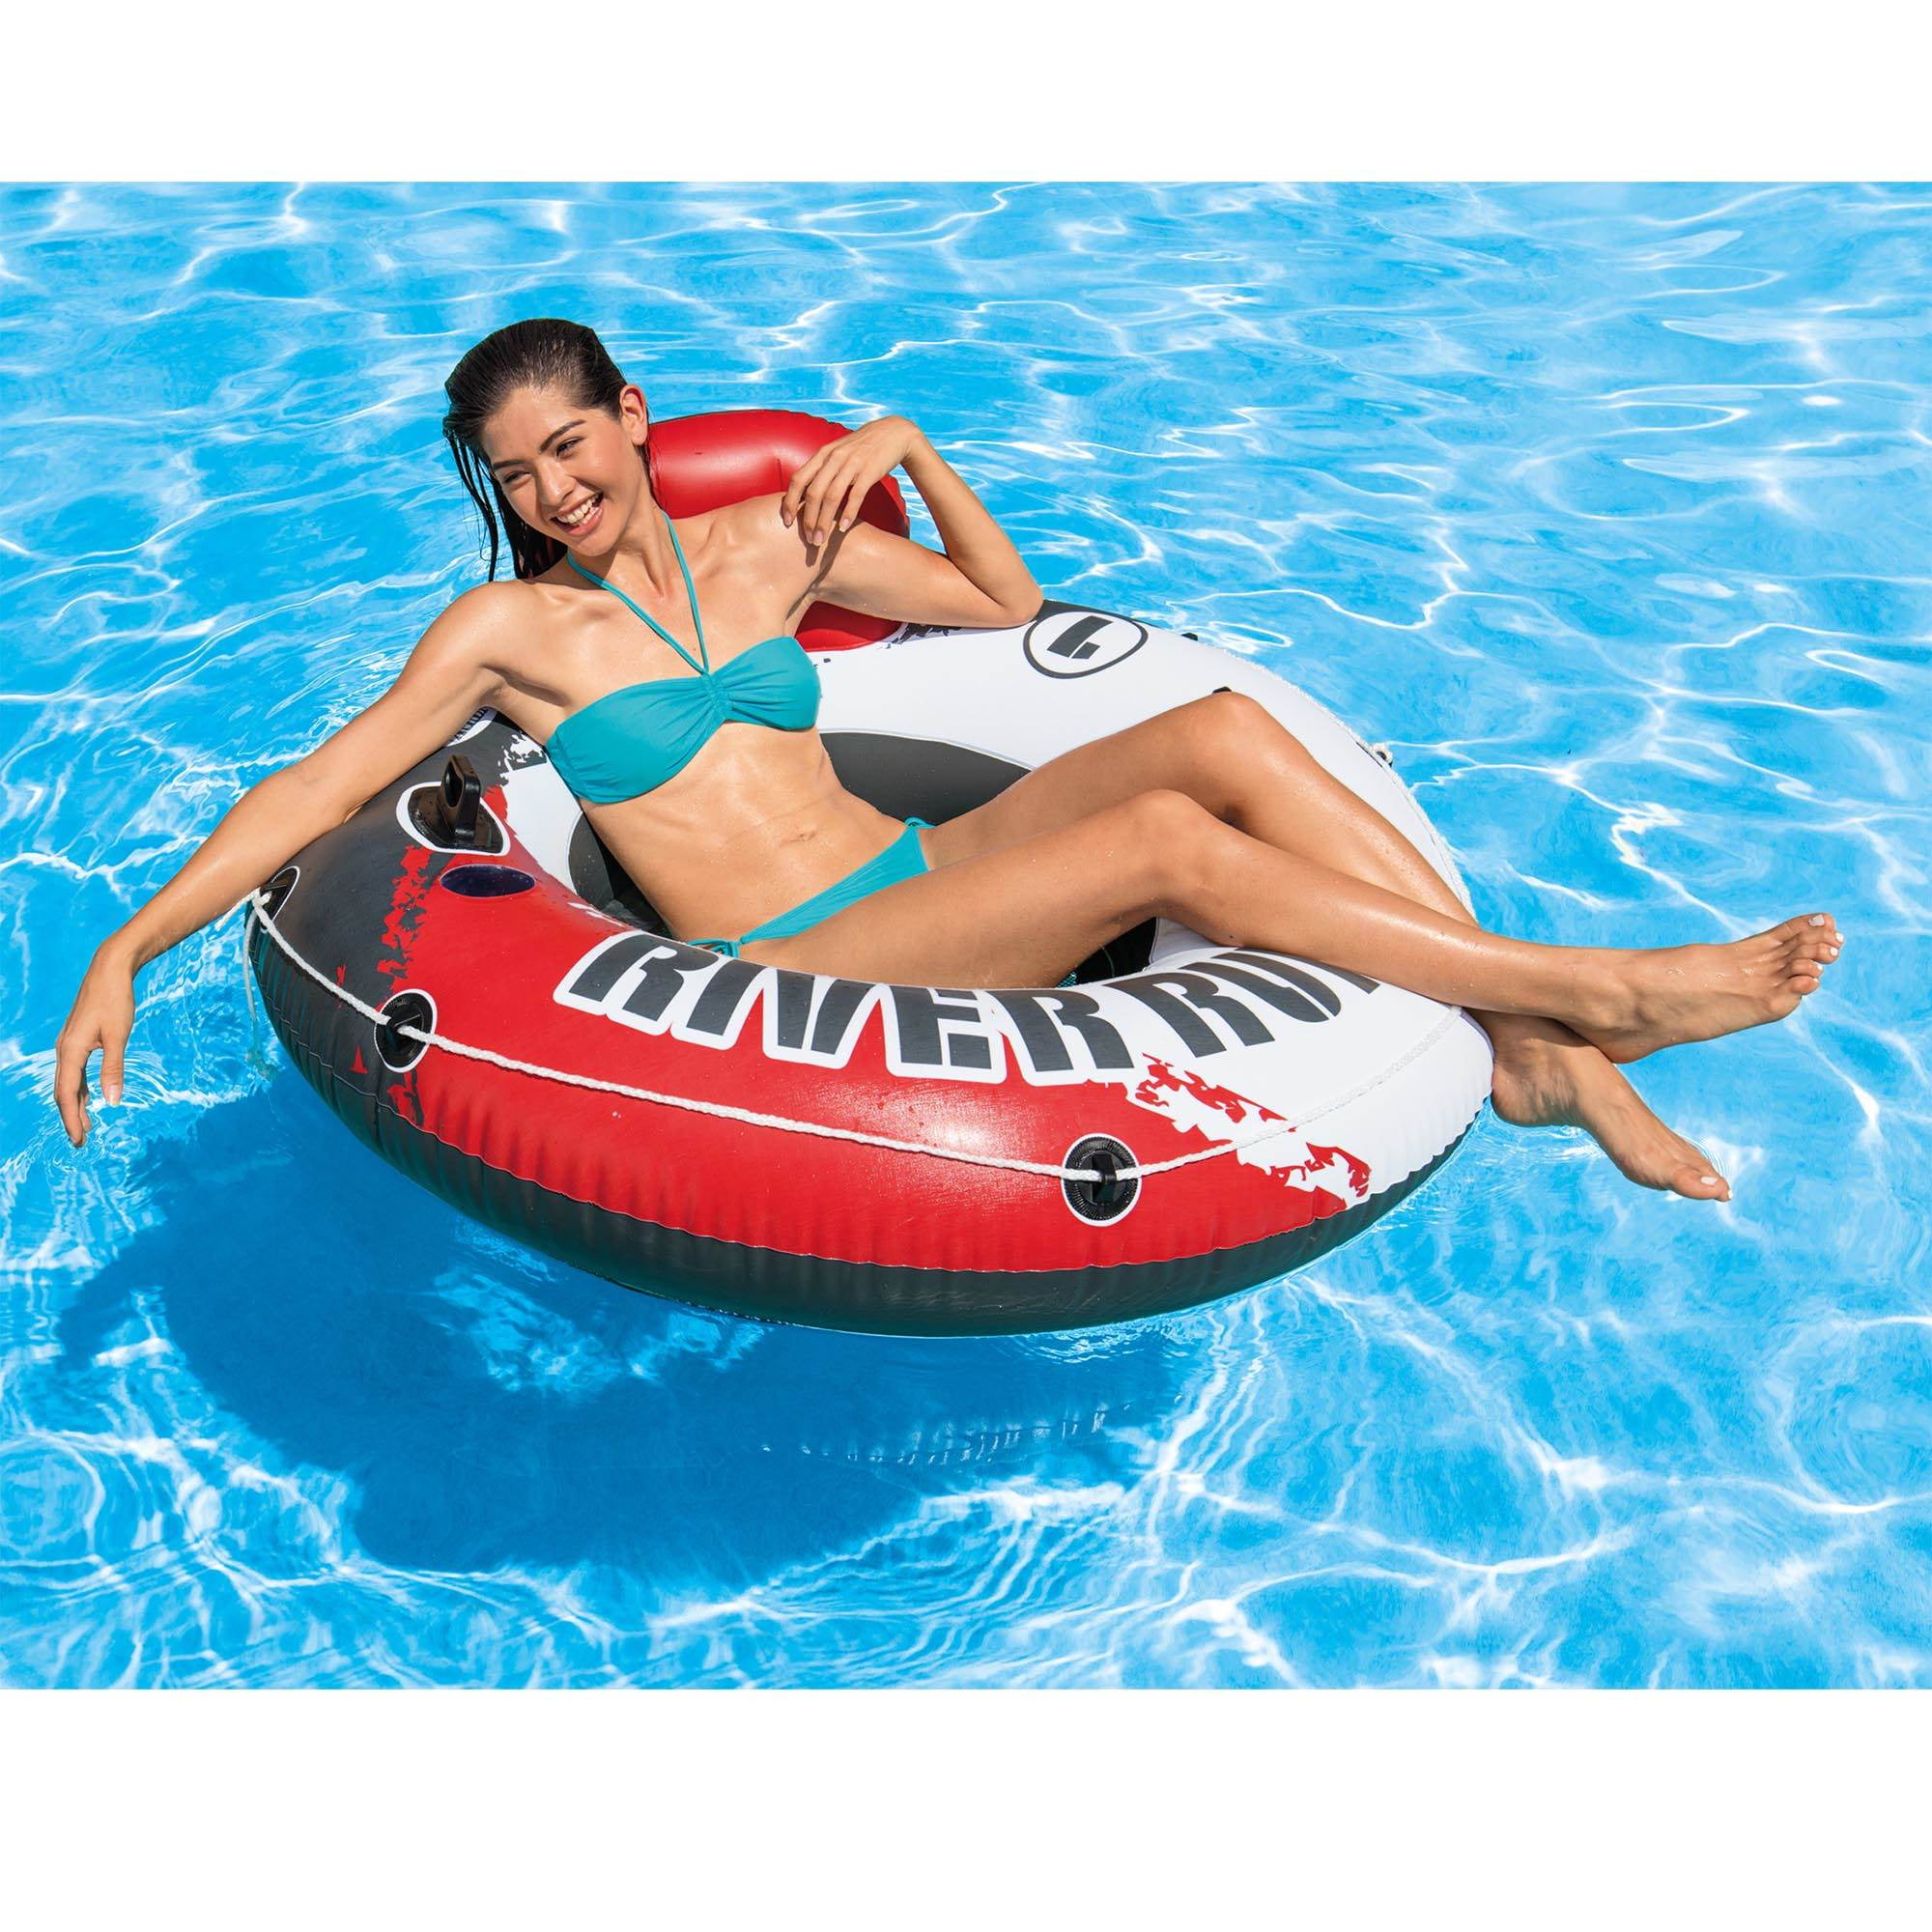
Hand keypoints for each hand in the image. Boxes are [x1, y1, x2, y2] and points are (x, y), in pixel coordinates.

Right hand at [54, 955, 136, 1147]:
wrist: (109, 970)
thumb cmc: (115, 1000)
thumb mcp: (119, 1036)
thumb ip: (114, 1068)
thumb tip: (113, 1102)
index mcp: (71, 1050)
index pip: (67, 1093)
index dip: (72, 1118)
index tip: (79, 1139)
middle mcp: (64, 1049)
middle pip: (64, 1092)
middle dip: (71, 1117)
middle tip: (81, 1142)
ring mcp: (69, 1044)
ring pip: (68, 1082)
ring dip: (76, 1105)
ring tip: (86, 1126)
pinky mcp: (78, 1040)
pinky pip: (75, 1071)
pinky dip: (80, 1089)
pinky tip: (88, 1099)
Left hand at [780, 416, 922, 547]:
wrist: (892, 433)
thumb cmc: (861, 448)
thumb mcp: (837, 453)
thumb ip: (822, 470)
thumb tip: (803, 493)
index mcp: (823, 454)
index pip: (798, 479)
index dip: (790, 502)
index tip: (787, 522)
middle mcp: (834, 457)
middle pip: (814, 492)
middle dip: (808, 519)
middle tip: (809, 540)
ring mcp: (852, 463)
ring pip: (832, 497)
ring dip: (824, 521)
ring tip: (821, 540)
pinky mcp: (870, 470)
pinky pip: (856, 495)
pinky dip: (848, 514)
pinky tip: (842, 529)